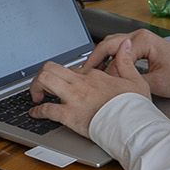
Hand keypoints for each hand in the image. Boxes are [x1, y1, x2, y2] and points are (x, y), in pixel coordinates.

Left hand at [28, 41, 150, 136]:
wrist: (132, 125)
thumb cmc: (135, 107)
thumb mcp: (135, 79)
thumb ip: (126, 61)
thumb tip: (125, 44)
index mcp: (94, 76)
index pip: (73, 70)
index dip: (67, 76)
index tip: (66, 83)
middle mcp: (81, 83)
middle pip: (51, 68)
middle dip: (42, 75)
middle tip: (42, 86)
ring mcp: (73, 98)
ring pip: (45, 81)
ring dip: (36, 87)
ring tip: (36, 96)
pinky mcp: (69, 115)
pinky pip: (47, 109)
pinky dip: (38, 111)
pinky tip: (35, 113)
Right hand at [85, 31, 169, 97]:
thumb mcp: (156, 82)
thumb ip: (132, 81)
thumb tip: (113, 84)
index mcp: (143, 41)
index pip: (115, 55)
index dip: (106, 72)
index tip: (99, 85)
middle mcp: (138, 36)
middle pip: (107, 44)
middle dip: (94, 59)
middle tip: (82, 74)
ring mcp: (138, 39)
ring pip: (111, 45)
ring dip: (100, 57)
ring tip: (90, 73)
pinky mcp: (139, 45)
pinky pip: (118, 48)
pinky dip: (109, 57)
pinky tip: (103, 70)